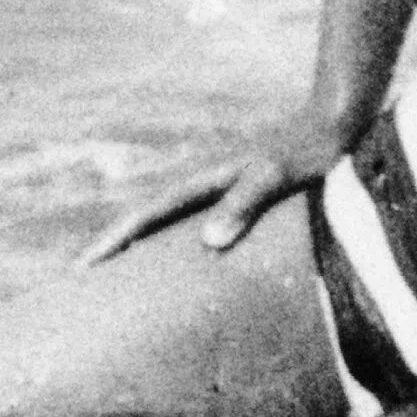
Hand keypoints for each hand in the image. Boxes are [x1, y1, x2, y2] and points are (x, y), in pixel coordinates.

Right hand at [84, 113, 354, 265]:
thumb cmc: (308, 151)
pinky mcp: (243, 204)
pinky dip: (180, 254)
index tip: (80, 269)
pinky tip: (186, 277)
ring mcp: (221, 196)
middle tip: (83, 288)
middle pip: (146, 224)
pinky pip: (197, 232)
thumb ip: (244, 202)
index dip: (111, 243)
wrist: (336, 125)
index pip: (144, 217)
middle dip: (114, 251)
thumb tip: (207, 242)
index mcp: (203, 184)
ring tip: (123, 292)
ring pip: (168, 229)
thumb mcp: (276, 176)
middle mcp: (204, 190)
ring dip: (143, 255)